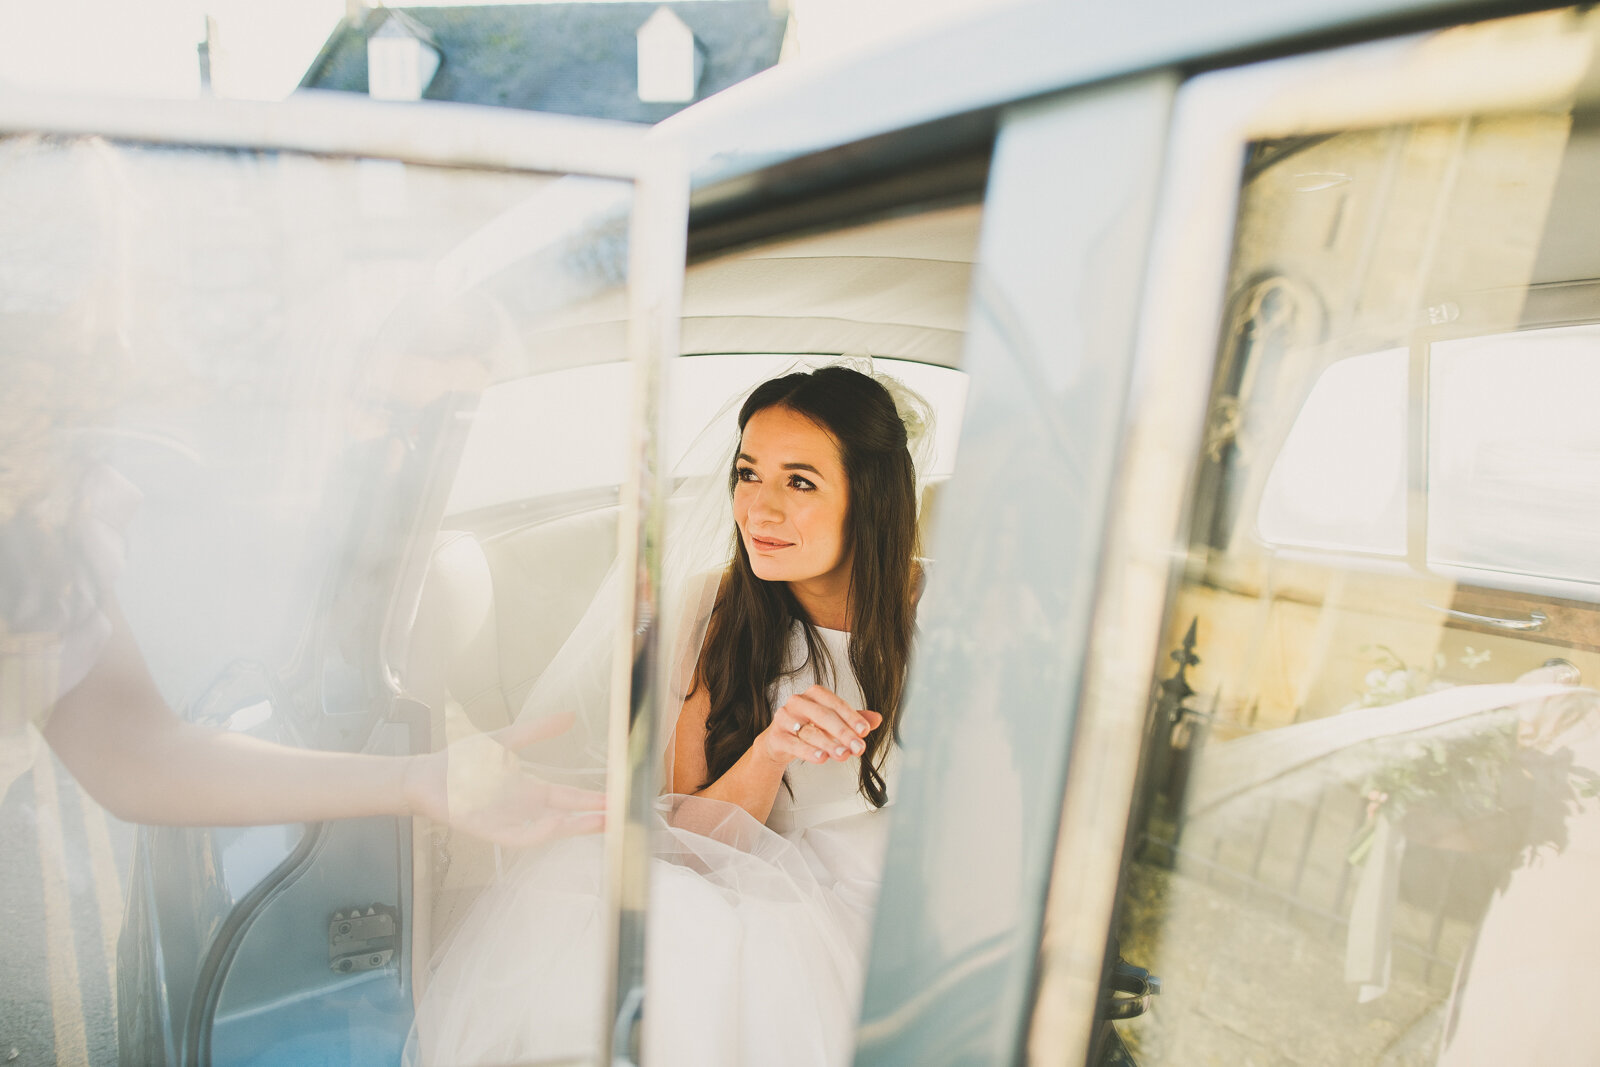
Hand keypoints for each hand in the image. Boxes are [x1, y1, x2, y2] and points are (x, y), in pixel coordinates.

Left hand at [403, 712, 605, 846]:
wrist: (427, 776)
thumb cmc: (462, 761)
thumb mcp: (506, 740)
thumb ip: (537, 730)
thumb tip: (570, 715)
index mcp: (530, 790)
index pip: (568, 797)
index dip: (592, 799)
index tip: (616, 799)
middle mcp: (523, 809)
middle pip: (566, 816)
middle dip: (592, 817)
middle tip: (619, 817)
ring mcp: (509, 821)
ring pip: (548, 831)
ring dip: (573, 827)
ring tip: (599, 821)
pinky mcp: (490, 831)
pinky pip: (521, 837)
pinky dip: (540, 832)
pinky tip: (557, 821)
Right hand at [760, 684, 882, 766]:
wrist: (780, 741)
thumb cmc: (809, 727)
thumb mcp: (833, 723)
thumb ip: (854, 720)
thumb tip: (877, 719)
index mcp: (814, 694)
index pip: (836, 704)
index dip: (851, 717)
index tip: (865, 731)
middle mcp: (798, 702)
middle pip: (823, 716)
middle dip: (843, 733)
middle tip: (858, 747)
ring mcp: (784, 718)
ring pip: (809, 731)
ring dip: (828, 744)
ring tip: (843, 754)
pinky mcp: (776, 736)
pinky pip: (793, 744)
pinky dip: (808, 751)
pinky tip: (821, 757)